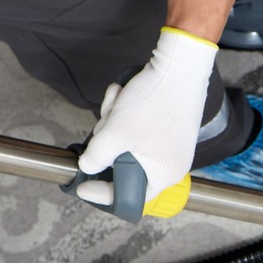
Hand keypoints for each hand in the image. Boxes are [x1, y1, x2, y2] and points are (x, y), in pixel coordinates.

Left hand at [75, 27, 217, 204]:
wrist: (180, 65)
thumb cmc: (155, 101)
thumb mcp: (116, 133)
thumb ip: (96, 157)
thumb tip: (86, 167)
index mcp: (163, 175)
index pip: (127, 197)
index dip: (100, 192)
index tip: (82, 185)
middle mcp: (170, 164)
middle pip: (124, 165)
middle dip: (108, 141)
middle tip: (106, 121)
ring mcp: (169, 144)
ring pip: (127, 143)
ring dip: (113, 122)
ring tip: (117, 99)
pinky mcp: (166, 126)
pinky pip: (137, 129)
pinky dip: (125, 113)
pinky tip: (122, 95)